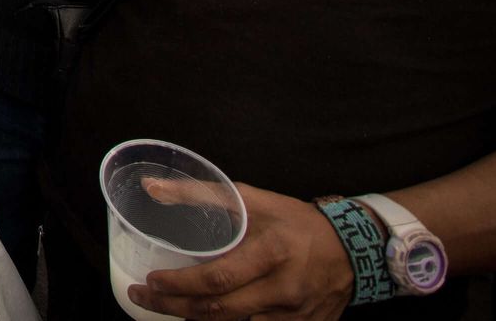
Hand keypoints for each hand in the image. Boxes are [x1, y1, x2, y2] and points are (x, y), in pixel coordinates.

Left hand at [130, 183, 353, 319]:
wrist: (352, 248)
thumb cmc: (295, 221)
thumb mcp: (253, 199)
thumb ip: (202, 194)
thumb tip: (152, 188)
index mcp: (271, 254)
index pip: (218, 279)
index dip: (181, 285)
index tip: (151, 281)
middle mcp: (283, 290)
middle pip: (220, 310)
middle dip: (174, 308)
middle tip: (142, 297)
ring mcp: (293, 316)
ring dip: (195, 318)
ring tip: (165, 306)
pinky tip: (203, 314)